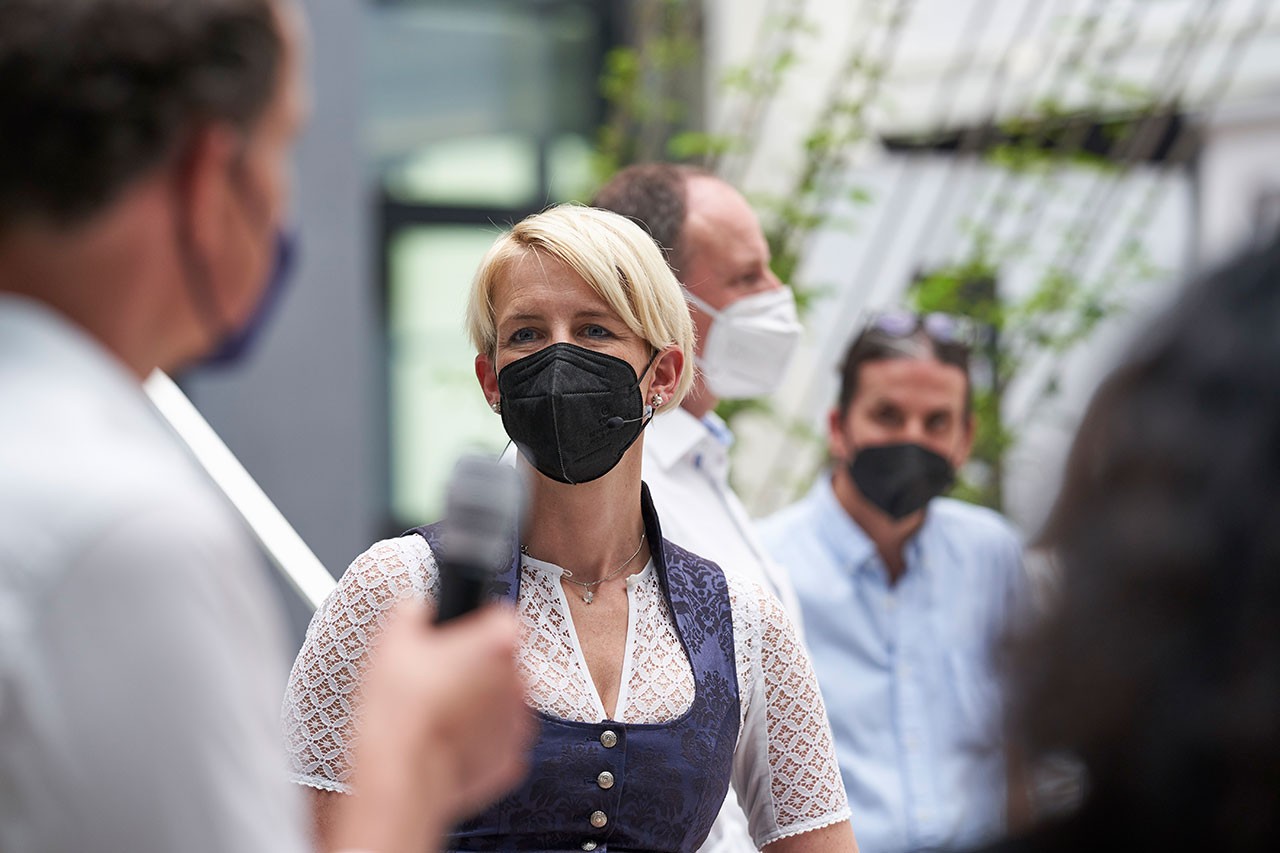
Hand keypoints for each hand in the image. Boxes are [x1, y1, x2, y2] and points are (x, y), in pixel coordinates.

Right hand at [331, 603, 532, 852]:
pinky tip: (446, 738)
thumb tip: (417, 607)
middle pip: (502, 660)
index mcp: (498, 643)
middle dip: (475, 666)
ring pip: (502, 700)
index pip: (500, 616)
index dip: (476, 624)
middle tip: (438, 677)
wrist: (400, 777)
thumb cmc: (399, 711)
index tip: (458, 635)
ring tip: (439, 712)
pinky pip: (497, 738)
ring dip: (479, 702)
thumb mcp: (392, 641)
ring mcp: (518, 722)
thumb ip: (413, 610)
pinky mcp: (511, 758)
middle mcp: (518, 680)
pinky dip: (479, 738)